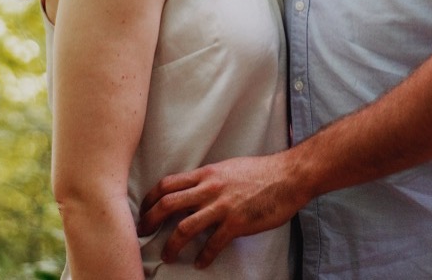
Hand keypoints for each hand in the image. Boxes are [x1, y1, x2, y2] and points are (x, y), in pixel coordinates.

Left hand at [137, 153, 306, 268]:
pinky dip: (204, 256)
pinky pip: (212, 244)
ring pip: (184, 227)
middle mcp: (209, 188)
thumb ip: (209, 180)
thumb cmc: (261, 171)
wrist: (288, 176)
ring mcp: (222, 206)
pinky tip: (201, 263)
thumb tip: (192, 191)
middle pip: (168, 204)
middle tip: (143, 233)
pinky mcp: (236, 223)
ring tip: (167, 255)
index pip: (167, 184)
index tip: (144, 210)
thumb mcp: (228, 168)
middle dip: (150, 221)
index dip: (150, 198)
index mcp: (206, 174)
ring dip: (171, 245)